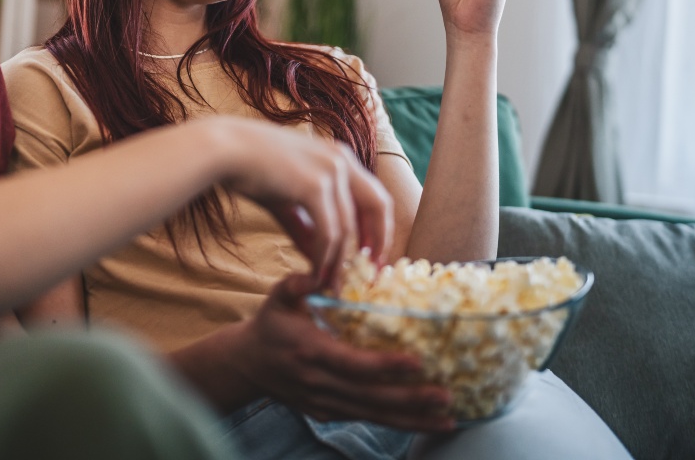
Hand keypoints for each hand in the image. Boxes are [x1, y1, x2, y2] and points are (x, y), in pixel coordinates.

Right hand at [216, 119, 392, 285]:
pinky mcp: (314, 186)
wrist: (224, 150)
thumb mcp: (286, 199)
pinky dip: (325, 256)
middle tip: (370, 274)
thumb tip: (319, 259)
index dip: (378, 227)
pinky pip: (329, 232)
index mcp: (338, 157)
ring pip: (347, 227)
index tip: (372, 255)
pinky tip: (316, 272)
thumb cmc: (250, 168)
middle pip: (378, 206)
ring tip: (330, 284)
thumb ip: (305, 227)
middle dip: (378, 242)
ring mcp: (330, 171)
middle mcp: (342, 160)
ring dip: (339, 260)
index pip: (374, 195)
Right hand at [229, 273, 454, 430]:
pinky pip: (366, 419)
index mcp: (311, 352)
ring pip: (373, 415)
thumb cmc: (270, 325)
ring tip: (448, 420)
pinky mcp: (329, 413)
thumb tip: (316, 272)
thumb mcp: (277, 298)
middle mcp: (320, 383)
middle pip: (371, 397)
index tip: (416, 362)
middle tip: (446, 395)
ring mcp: (325, 403)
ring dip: (412, 419)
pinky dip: (397, 422)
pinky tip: (424, 422)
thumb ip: (295, 284)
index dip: (385, 365)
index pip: (353, 364)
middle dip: (411, 399)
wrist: (246, 365)